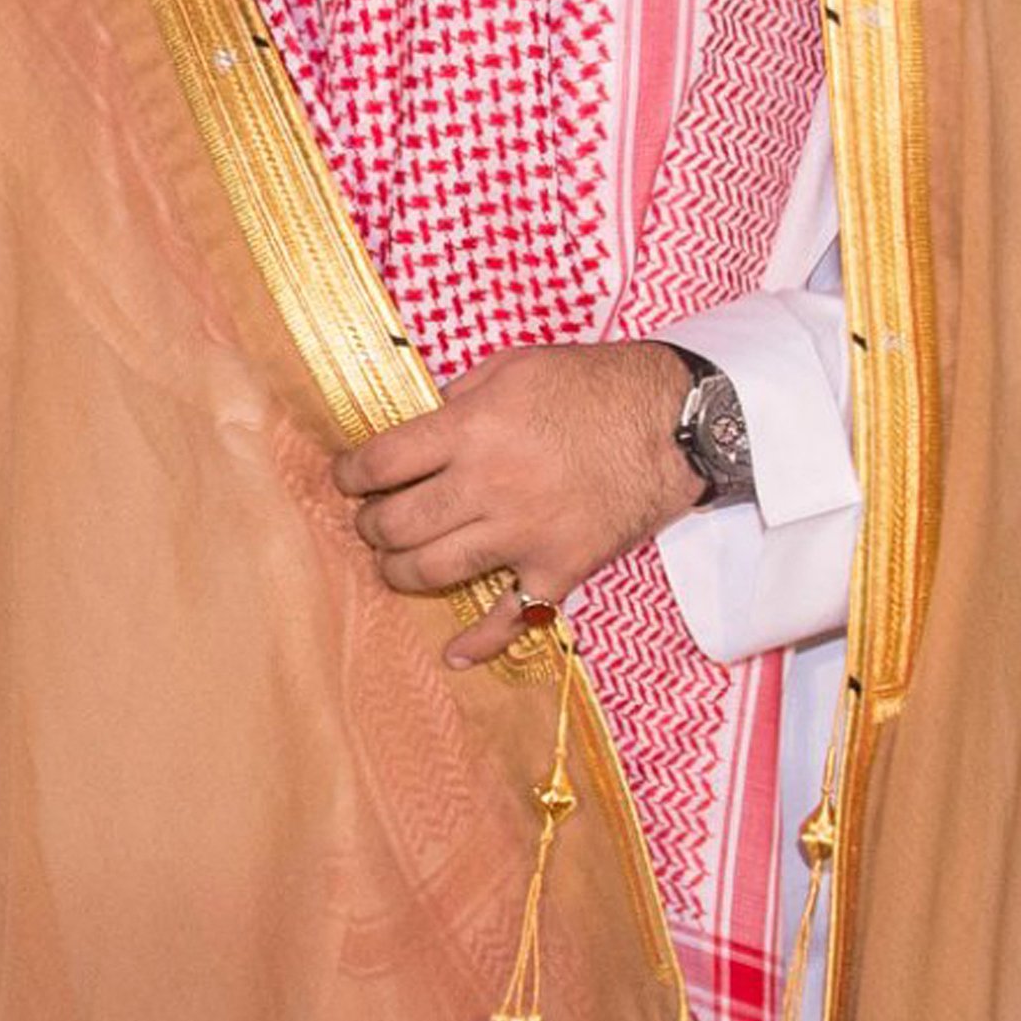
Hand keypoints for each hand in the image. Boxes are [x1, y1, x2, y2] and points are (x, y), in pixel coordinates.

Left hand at [328, 342, 702, 667]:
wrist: (675, 423)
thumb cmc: (592, 385)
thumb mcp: (513, 366)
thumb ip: (457, 397)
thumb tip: (415, 426)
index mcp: (470, 429)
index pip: (381, 463)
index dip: (350, 474)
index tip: (346, 478)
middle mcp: (488, 486)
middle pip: (398, 523)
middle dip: (370, 525)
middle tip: (369, 520)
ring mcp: (523, 533)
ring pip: (433, 570)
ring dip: (399, 571)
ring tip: (392, 561)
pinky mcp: (560, 568)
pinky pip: (511, 617)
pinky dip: (480, 642)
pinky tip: (453, 653)